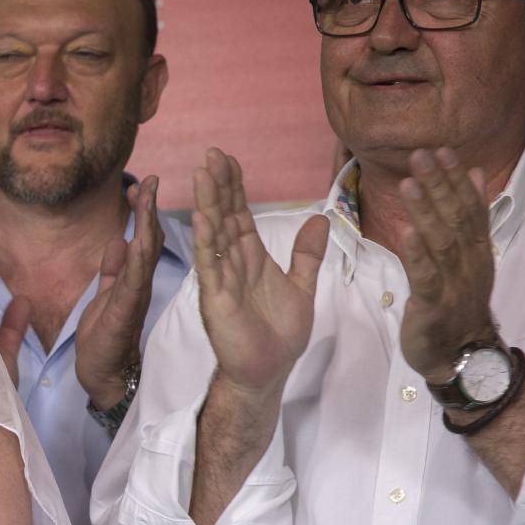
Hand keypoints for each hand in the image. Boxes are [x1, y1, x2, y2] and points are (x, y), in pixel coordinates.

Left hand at [76, 176, 161, 409]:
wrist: (103, 376)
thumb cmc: (104, 338)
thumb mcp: (104, 296)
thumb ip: (111, 271)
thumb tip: (117, 241)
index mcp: (133, 279)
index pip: (142, 239)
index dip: (142, 211)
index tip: (141, 184)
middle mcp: (140, 284)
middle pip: (149, 240)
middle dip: (148, 209)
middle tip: (151, 179)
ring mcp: (135, 297)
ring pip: (144, 255)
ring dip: (145, 225)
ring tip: (147, 197)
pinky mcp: (124, 312)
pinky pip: (132, 282)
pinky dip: (135, 260)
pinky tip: (137, 239)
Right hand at [192, 148, 327, 397]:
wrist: (268, 371)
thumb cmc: (279, 335)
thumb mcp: (302, 287)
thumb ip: (307, 254)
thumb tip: (321, 218)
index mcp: (251, 259)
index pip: (240, 215)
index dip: (235, 187)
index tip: (229, 159)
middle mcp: (232, 264)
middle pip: (225, 216)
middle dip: (219, 185)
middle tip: (212, 153)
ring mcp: (222, 280)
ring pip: (214, 234)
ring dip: (208, 204)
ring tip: (203, 173)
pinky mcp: (217, 299)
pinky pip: (211, 266)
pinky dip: (207, 242)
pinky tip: (203, 219)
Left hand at [396, 147, 500, 381]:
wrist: (462, 356)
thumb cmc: (457, 303)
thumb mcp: (468, 257)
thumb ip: (470, 218)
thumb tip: (474, 175)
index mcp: (476, 250)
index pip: (469, 207)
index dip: (456, 179)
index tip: (442, 150)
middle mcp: (469, 263)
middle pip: (455, 218)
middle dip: (438, 185)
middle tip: (422, 155)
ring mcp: (453, 284)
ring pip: (440, 242)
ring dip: (425, 211)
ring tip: (410, 183)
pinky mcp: (433, 306)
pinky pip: (426, 277)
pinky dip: (417, 254)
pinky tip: (406, 232)